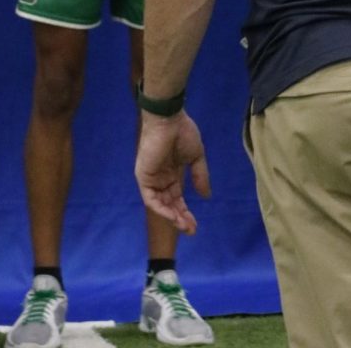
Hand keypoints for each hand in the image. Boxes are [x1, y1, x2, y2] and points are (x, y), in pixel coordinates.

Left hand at [135, 110, 210, 234]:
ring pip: (160, 204)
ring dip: (171, 217)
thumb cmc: (182, 133)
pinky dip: (161, 208)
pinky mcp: (144, 176)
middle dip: (180, 218)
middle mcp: (161, 179)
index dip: (185, 213)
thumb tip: (206, 196)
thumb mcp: (196, 157)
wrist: (169, 119)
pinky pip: (150, 198)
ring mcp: (151, 178)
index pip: (177, 199)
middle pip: (169, 205)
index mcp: (172, 174)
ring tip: (184, 226)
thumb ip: (200, 176)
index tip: (195, 226)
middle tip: (191, 230)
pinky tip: (172, 216)